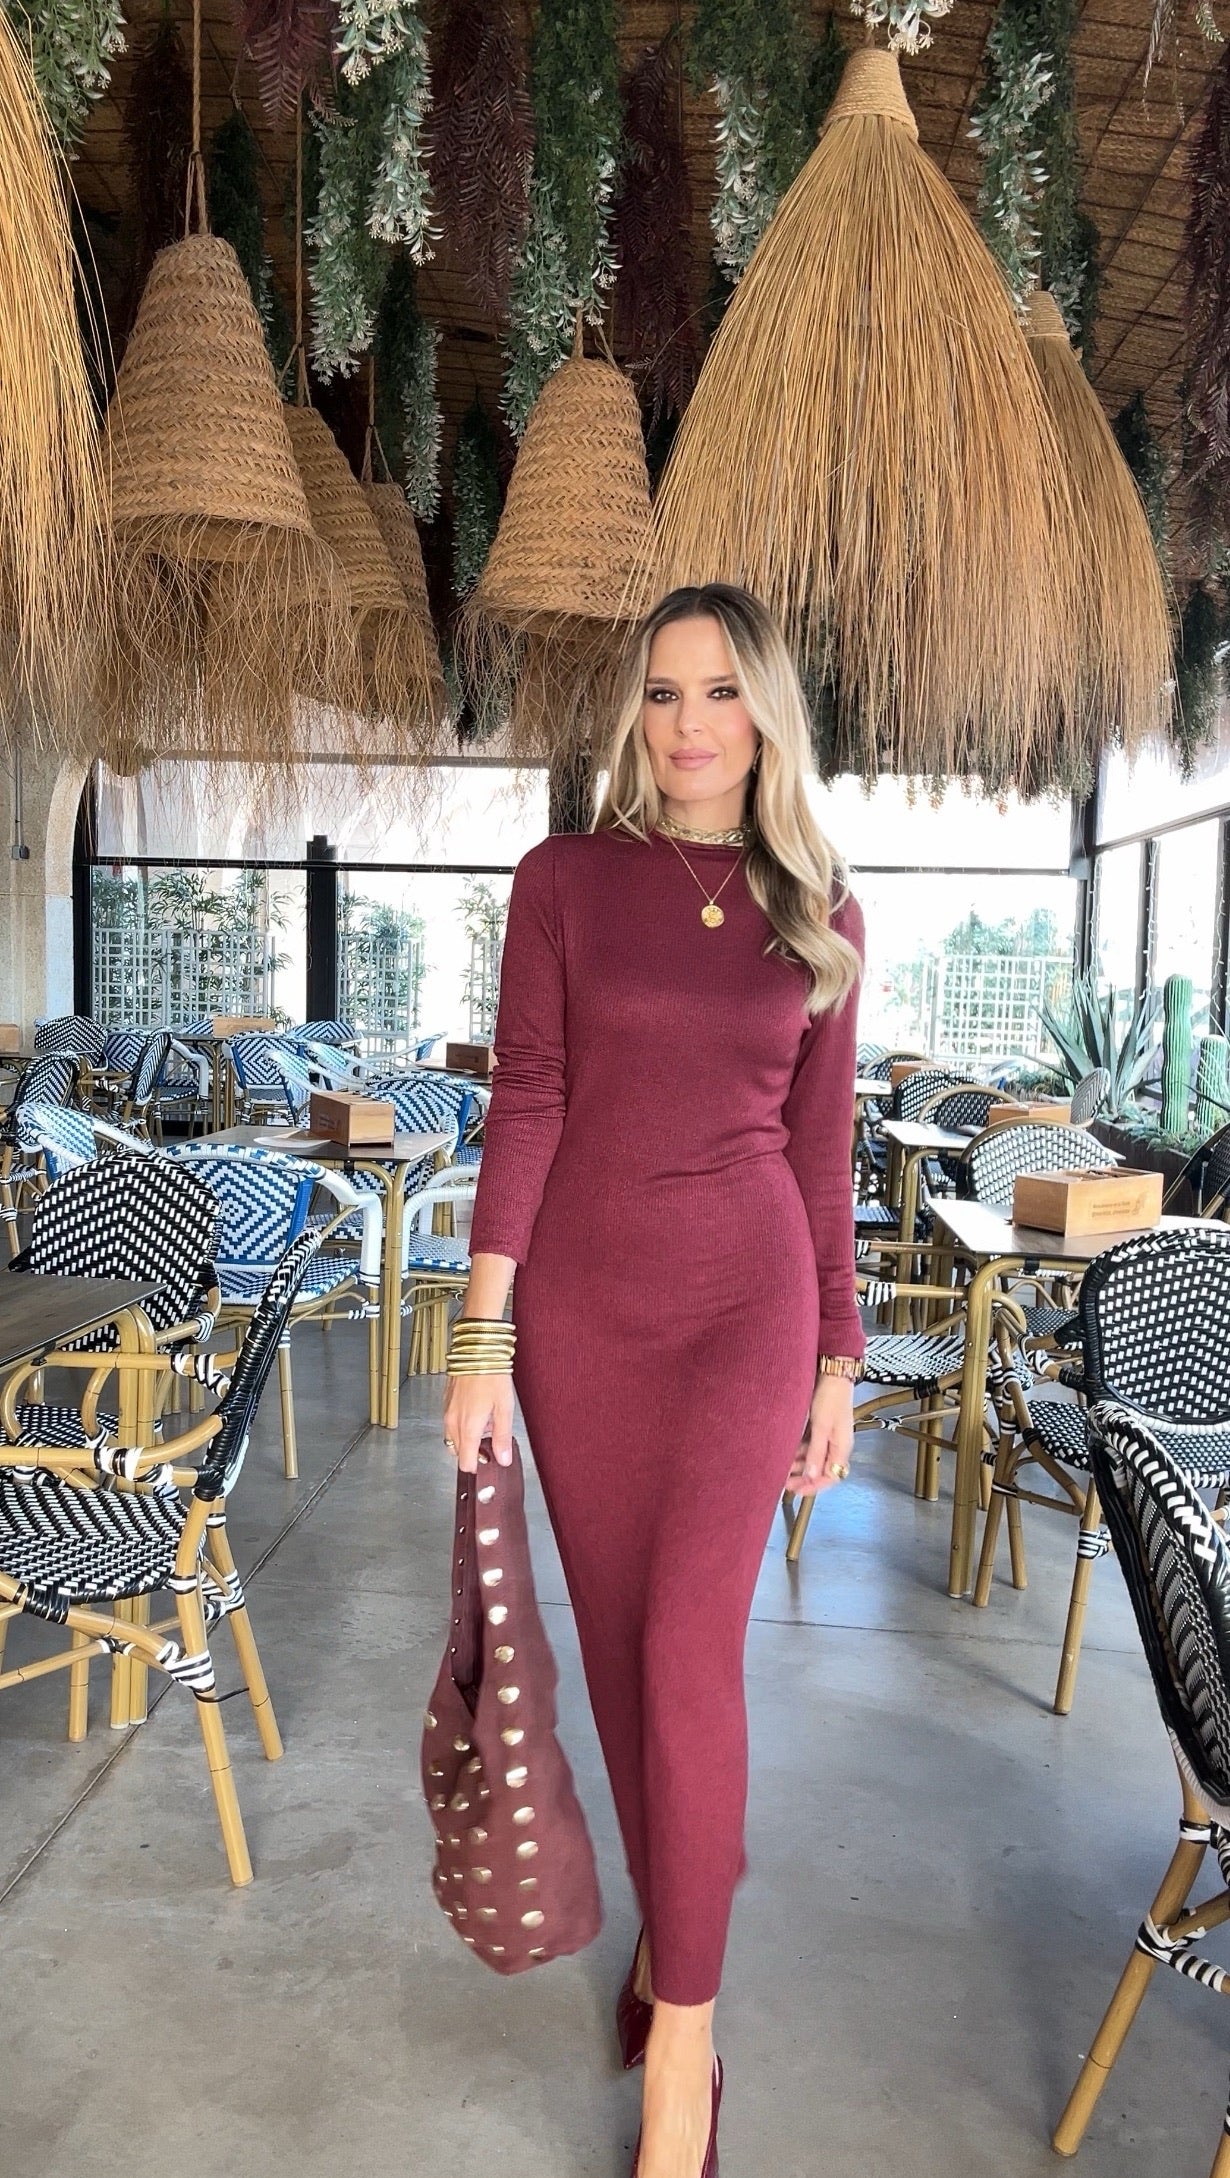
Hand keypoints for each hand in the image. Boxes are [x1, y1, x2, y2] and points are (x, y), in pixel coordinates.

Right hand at [442, 1371, 514, 1473]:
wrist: (476, 1351)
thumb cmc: (492, 1376)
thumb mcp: (504, 1408)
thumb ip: (502, 1437)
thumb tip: (503, 1460)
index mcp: (468, 1428)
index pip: (466, 1463)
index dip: (478, 1466)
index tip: (488, 1461)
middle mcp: (453, 1423)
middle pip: (459, 1453)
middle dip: (474, 1452)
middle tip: (491, 1439)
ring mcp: (447, 1412)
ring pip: (453, 1439)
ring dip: (467, 1438)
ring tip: (485, 1422)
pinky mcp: (445, 1403)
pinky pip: (451, 1424)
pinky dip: (462, 1425)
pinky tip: (476, 1411)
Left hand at [787, 1373, 854, 1496]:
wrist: (833, 1373)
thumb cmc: (829, 1398)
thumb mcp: (821, 1426)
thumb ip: (816, 1452)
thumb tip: (812, 1477)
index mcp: (841, 1447)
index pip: (831, 1477)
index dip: (814, 1487)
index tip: (796, 1490)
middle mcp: (837, 1445)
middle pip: (822, 1470)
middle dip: (804, 1478)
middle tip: (784, 1482)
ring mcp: (829, 1437)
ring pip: (814, 1459)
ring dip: (800, 1465)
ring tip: (782, 1468)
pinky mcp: (821, 1428)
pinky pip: (810, 1447)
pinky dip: (799, 1453)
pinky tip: (786, 1453)